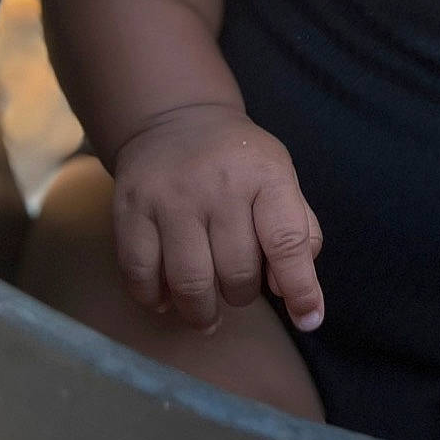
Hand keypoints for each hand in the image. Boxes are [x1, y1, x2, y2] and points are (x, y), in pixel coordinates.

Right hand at [112, 105, 323, 331]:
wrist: (176, 120)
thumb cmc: (241, 165)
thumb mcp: (282, 181)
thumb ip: (299, 234)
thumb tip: (289, 292)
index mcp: (266, 176)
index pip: (287, 242)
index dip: (300, 288)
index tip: (308, 320)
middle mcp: (219, 185)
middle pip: (236, 272)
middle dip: (242, 295)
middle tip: (237, 289)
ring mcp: (170, 197)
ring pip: (189, 282)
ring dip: (202, 311)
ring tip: (206, 314)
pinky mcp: (130, 209)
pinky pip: (141, 274)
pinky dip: (155, 299)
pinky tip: (167, 299)